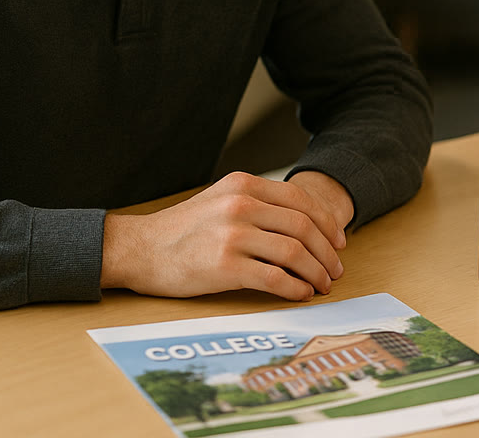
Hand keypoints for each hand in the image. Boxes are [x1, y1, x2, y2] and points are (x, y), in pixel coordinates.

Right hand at [101, 171, 349, 299]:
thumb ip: (258, 203)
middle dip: (328, 252)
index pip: (301, 200)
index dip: (327, 223)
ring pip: (294, 252)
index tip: (339, 242)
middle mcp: (241, 204)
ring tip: (322, 285)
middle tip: (336, 269)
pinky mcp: (225, 266)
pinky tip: (301, 293)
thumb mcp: (221, 199)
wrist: (139, 249)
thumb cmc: (183, 229)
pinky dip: (295, 288)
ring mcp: (233, 234)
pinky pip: (274, 278)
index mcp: (244, 184)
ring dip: (316, 272)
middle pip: (304, 227)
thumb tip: (304, 224)